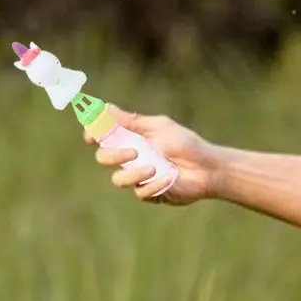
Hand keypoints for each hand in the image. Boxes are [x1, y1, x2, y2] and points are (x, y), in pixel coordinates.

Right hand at [93, 107, 218, 204]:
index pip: (102, 137)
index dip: (92, 134)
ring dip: (133, 173)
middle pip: (103, 157)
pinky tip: (170, 177)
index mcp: (131, 137)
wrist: (208, 167)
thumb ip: (132, 121)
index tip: (92, 135)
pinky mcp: (150, 193)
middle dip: (113, 155)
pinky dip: (155, 184)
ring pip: (118, 179)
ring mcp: (138, 176)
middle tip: (133, 152)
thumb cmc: (186, 143)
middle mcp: (131, 157)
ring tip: (153, 167)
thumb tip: (105, 107)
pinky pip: (141, 192)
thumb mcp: (159, 127)